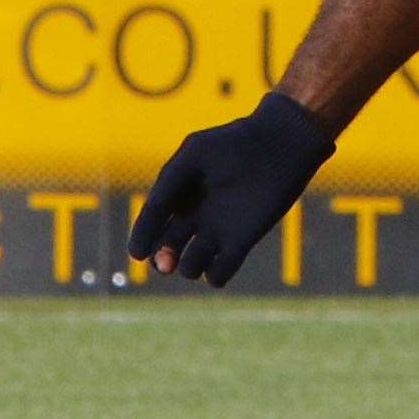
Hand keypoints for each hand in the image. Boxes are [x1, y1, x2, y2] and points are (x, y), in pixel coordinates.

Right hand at [127, 92, 335, 285]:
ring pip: (191, 265)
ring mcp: (219, 229)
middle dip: (162, 260)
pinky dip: (215, 275)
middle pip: (167, 251)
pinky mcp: (243, 239)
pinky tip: (216, 267)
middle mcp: (196, 216)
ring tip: (193, 261)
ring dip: (188, 268)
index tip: (138, 253)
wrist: (280, 143)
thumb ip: (168, 186)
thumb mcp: (193, 156)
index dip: (142, 240)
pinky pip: (221, 271)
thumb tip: (151, 219)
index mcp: (179, 195)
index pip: (152, 226)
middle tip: (167, 261)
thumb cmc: (235, 143)